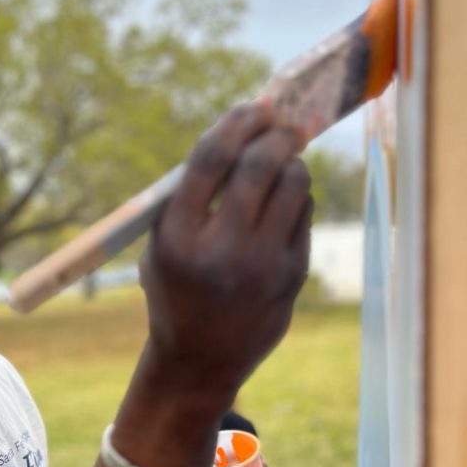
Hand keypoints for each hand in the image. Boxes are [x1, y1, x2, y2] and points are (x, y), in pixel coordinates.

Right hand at [139, 102, 311, 403]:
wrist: (199, 360)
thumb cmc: (176, 289)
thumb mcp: (162, 244)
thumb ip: (190, 195)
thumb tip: (241, 129)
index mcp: (178, 238)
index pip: (211, 160)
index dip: (234, 122)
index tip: (250, 107)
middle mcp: (221, 250)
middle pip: (259, 165)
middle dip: (273, 133)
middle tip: (279, 122)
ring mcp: (262, 265)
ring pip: (292, 184)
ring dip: (290, 160)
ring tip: (281, 159)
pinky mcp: (292, 275)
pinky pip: (303, 211)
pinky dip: (296, 194)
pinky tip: (283, 200)